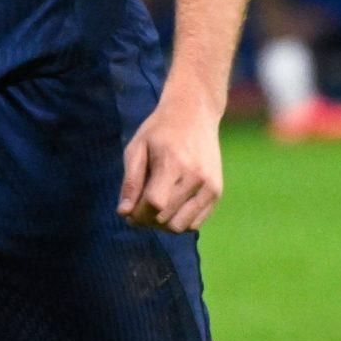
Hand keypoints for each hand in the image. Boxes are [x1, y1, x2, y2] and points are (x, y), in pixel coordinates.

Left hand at [118, 89, 223, 233]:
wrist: (194, 113)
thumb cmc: (160, 130)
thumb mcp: (137, 148)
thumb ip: (130, 182)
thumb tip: (124, 213)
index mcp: (173, 163)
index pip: (154, 204)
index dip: (137, 214)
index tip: (128, 212)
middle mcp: (196, 177)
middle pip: (166, 218)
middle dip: (146, 220)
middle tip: (136, 209)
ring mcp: (210, 186)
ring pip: (181, 226)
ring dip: (162, 224)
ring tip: (152, 209)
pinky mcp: (216, 192)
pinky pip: (195, 223)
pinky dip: (178, 222)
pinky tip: (168, 207)